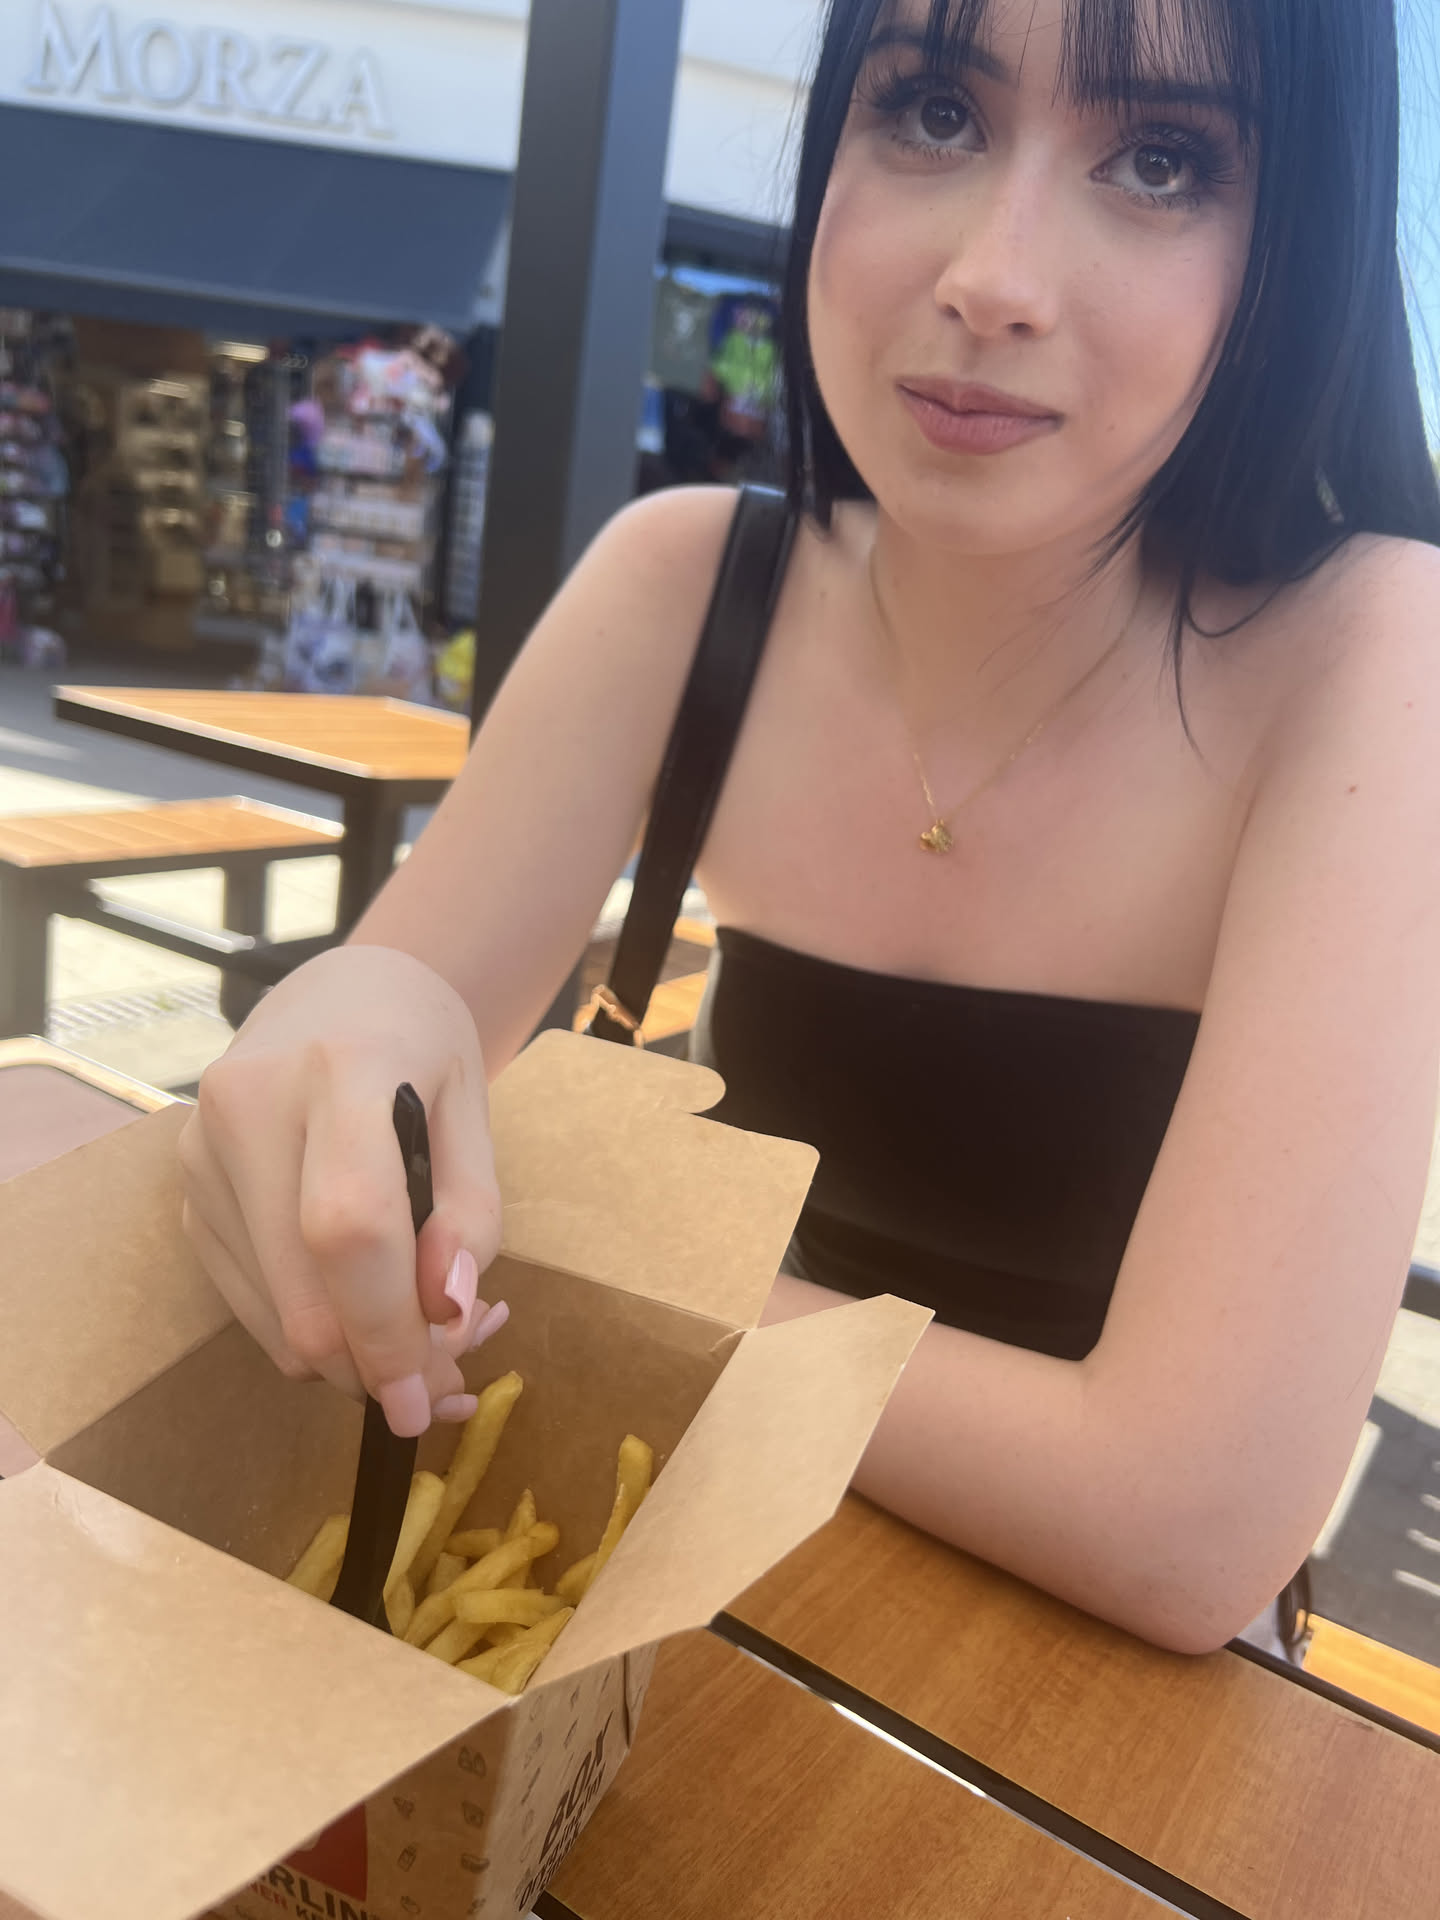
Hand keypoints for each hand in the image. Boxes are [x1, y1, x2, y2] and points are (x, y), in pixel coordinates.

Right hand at [179, 945, 506, 1435]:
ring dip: (350, 1358)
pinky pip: (254, 1306)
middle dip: (375, 1365)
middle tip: (442, 1382)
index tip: (427, 1398)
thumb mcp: (474, 1111)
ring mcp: (201, 1155)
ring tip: (418, 1333)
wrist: (339, 994)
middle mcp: (247, 1108)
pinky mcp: (189, 1195)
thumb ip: (471, 1213)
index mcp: (337, 1067)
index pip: (348, 1225)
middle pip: (303, 1290)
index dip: (388, 1328)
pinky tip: (364, 1312)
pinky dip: (315, 1334)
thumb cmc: (421, 1048)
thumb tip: (445, 1311)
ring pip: (274, 1317)